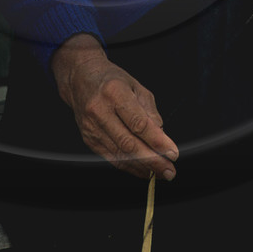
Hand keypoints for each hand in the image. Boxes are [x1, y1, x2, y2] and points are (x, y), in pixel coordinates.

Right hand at [50, 34, 178, 180]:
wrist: (80, 79)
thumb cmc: (112, 80)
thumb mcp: (136, 87)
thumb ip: (150, 112)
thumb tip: (161, 138)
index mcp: (114, 92)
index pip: (138, 123)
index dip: (157, 141)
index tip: (172, 153)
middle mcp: (100, 111)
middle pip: (128, 143)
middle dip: (153, 161)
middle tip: (169, 171)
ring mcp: (92, 127)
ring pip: (120, 155)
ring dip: (143, 167)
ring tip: (161, 173)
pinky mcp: (89, 139)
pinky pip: (112, 158)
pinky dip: (130, 167)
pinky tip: (143, 169)